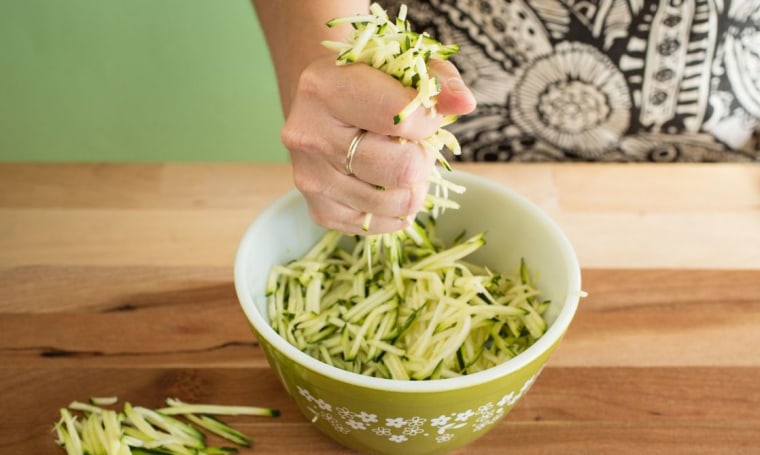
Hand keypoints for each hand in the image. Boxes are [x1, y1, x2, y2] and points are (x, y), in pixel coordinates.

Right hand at [281, 55, 476, 234]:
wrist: (320, 104)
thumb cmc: (366, 80)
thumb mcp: (400, 62)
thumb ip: (437, 77)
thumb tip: (464, 103)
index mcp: (324, 87)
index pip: (401, 117)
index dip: (430, 120)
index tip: (426, 115)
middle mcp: (309, 135)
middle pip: (402, 168)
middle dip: (424, 158)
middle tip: (416, 145)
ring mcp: (310, 178)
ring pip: (394, 203)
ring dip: (412, 187)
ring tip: (401, 163)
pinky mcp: (318, 210)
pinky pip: (376, 225)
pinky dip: (393, 211)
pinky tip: (385, 184)